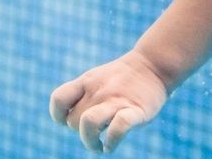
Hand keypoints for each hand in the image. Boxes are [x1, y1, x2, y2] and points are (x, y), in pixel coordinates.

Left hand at [49, 51, 168, 153]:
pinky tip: (110, 146)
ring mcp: (116, 100)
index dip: (58, 116)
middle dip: (80, 133)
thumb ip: (80, 95)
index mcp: (86, 82)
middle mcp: (98, 91)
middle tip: (94, 133)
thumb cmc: (121, 78)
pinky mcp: (136, 111)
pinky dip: (111, 142)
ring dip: (90, 142)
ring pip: (89, 123)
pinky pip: (118, 128)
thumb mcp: (96, 78)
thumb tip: (66, 120)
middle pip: (74, 121)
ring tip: (98, 147)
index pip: (58, 100)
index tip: (68, 121)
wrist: (153, 65)